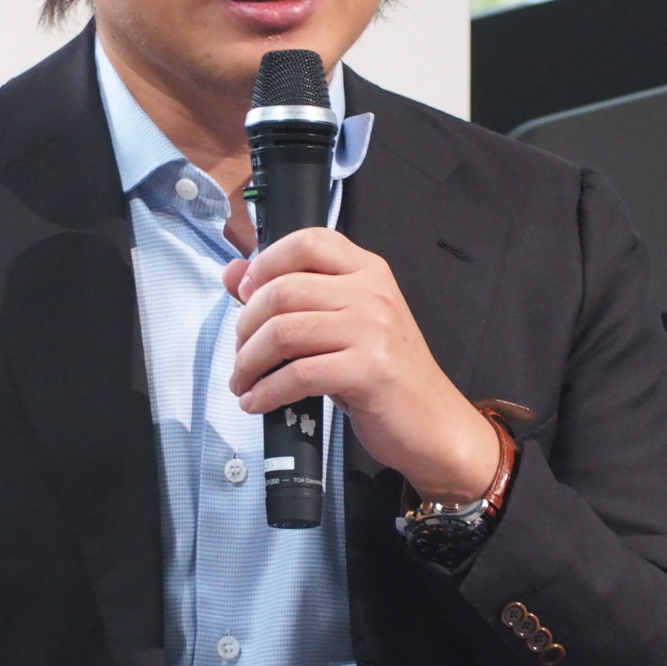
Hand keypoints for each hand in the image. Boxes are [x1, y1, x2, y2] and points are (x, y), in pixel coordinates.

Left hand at [224, 228, 499, 504]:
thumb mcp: (342, 324)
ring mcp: (373, 331)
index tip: (245, 294)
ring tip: (243, 381)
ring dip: (249, 362)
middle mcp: (372, 293)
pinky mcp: (369, 371)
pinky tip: (258, 401)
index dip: (265, 264)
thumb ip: (293, 295)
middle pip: (283, 291)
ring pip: (283, 333)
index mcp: (368, 271)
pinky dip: (266, 392)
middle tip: (240, 352)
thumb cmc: (384, 374)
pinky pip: (298, 375)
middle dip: (245, 326)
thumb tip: (233, 273)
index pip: (307, 242)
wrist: (433, 423)